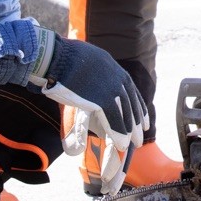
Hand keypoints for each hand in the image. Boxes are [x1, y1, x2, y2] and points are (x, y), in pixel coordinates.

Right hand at [27, 33, 148, 193]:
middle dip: (137, 121)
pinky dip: (119, 134)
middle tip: (141, 135)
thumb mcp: (88, 59)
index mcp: (113, 68)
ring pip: (125, 114)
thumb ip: (95, 70)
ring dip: (130, 131)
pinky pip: (114, 121)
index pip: (131, 89)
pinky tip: (122, 145)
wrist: (56, 55)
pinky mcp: (102, 100)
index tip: (143, 118)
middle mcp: (117, 77)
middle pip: (131, 104)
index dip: (138, 105)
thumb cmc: (64, 57)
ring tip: (135, 144)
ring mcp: (111, 89)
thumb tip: (93, 74)